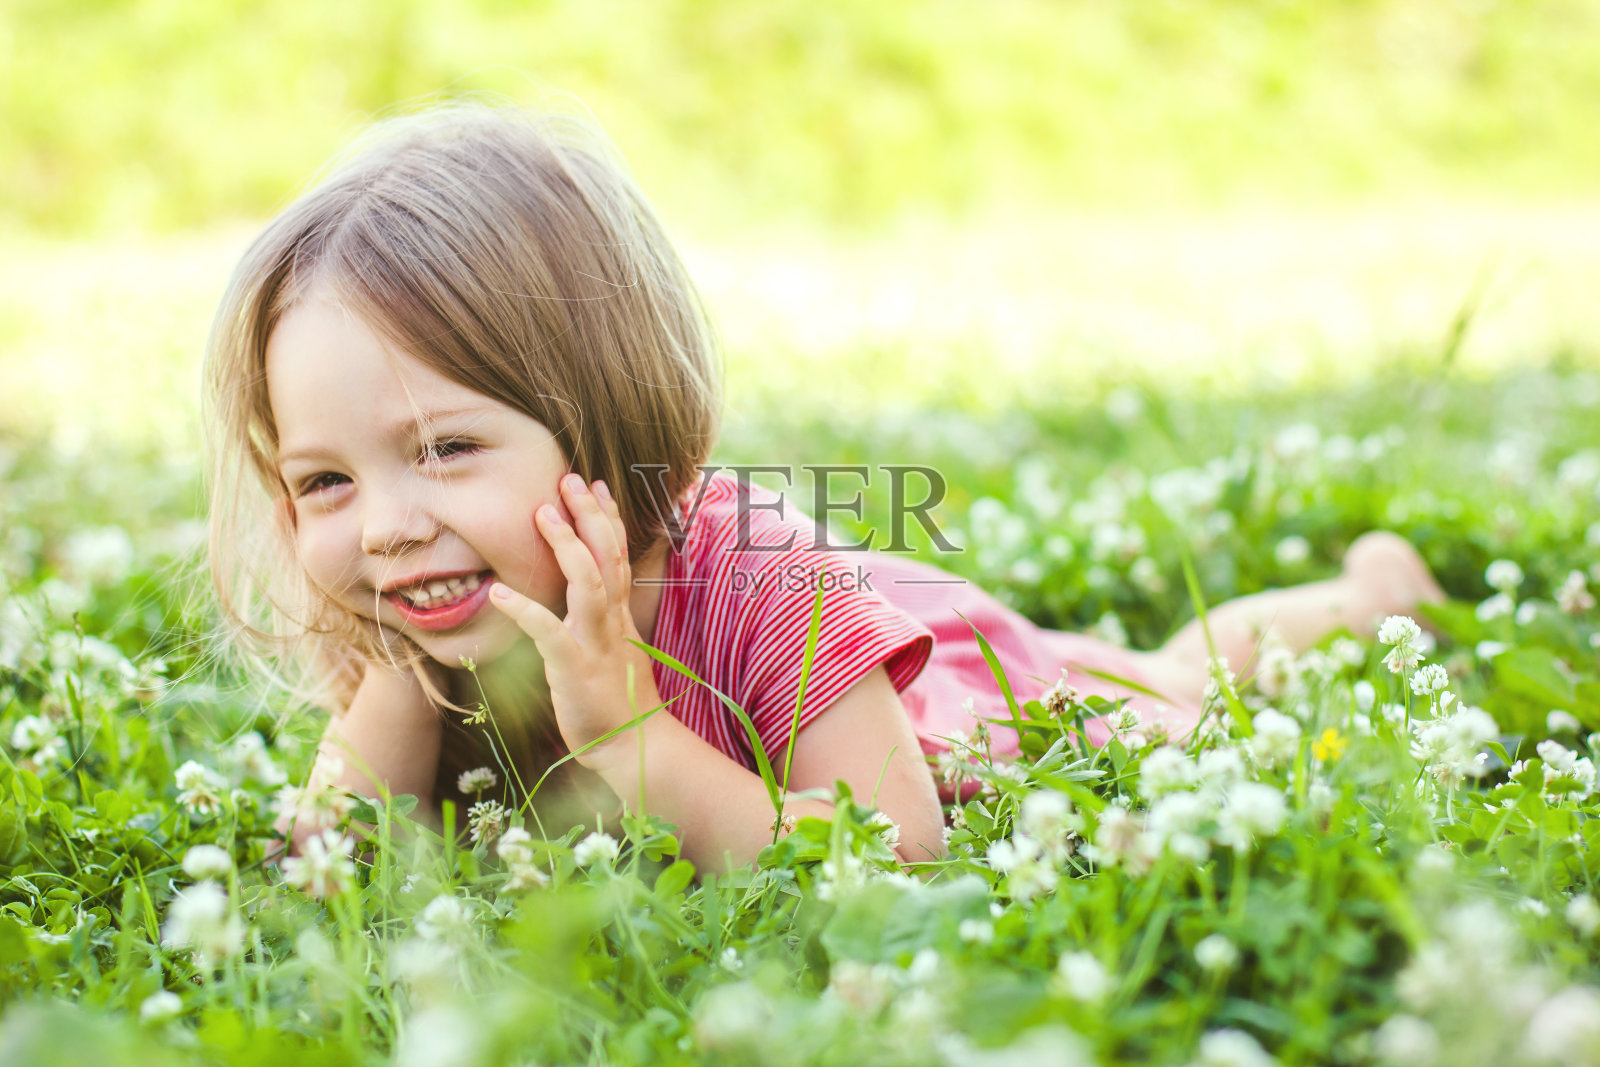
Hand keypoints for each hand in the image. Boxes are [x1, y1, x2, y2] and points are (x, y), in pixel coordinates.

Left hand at [487, 473, 663, 767]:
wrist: (633, 746)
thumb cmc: (620, 703)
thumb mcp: (617, 651)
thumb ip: (604, 622)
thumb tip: (589, 599)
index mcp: (620, 616)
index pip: (618, 555)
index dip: (608, 518)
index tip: (596, 486)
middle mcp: (612, 621)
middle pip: (607, 556)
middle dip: (590, 514)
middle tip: (570, 478)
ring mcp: (596, 643)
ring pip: (587, 583)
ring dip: (566, 546)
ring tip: (543, 514)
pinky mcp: (575, 669)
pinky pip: (549, 634)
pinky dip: (525, 611)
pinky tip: (499, 593)